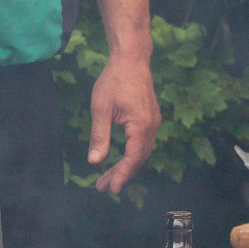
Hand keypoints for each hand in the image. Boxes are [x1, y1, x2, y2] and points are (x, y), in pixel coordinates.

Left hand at [88, 55, 160, 193]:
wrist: (131, 59)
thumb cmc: (114, 80)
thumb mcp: (101, 108)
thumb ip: (99, 136)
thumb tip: (95, 161)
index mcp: (141, 125)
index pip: (132, 158)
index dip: (121, 175)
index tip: (110, 188)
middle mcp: (152, 126)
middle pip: (138, 158)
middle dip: (121, 173)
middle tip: (103, 186)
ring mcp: (154, 122)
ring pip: (141, 151)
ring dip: (126, 165)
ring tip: (108, 177)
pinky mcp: (151, 118)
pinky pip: (143, 142)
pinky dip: (132, 153)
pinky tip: (121, 158)